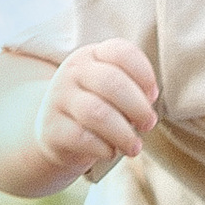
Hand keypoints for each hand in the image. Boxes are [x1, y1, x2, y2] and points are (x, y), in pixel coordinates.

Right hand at [35, 39, 159, 183]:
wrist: (57, 136)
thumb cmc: (97, 111)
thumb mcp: (113, 93)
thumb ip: (132, 92)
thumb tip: (148, 106)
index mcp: (92, 56)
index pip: (121, 52)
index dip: (144, 74)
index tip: (152, 96)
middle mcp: (73, 72)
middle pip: (111, 82)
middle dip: (138, 107)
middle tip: (148, 124)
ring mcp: (58, 98)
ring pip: (97, 112)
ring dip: (123, 133)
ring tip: (134, 147)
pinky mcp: (51, 128)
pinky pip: (82, 137)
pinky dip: (104, 148)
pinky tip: (110, 152)